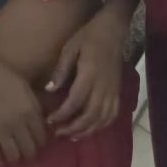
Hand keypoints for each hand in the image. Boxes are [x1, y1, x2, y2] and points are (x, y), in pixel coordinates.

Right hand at [0, 50, 46, 166]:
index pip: (42, 137)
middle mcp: (18, 124)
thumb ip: (36, 105)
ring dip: (16, 159)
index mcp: (31, 111)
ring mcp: (1, 131)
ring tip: (14, 157)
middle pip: (30, 150)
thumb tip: (46, 120)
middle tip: (26, 151)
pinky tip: (0, 162)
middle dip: (30, 153)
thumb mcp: (26, 86)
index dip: (41, 142)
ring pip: (13, 156)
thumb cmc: (2, 75)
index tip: (38, 141)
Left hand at [46, 9, 125, 139]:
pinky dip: (102, 125)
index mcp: (90, 74)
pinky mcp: (118, 91)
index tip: (49, 120)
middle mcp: (103, 86)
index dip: (62, 114)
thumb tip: (49, 90)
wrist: (113, 30)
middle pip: (90, 115)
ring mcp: (112, 90)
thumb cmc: (88, 36)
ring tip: (72, 135)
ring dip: (87, 131)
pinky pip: (112, 115)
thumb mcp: (70, 48)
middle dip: (73, 128)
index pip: (75, 101)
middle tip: (58, 133)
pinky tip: (90, 129)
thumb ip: (60, 70)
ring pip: (102, 119)